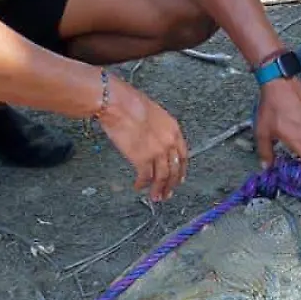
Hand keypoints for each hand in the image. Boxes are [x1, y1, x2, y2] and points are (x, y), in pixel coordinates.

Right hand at [95, 75, 188, 202]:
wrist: (118, 104)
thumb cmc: (130, 102)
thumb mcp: (153, 113)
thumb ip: (158, 129)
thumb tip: (154, 139)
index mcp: (174, 129)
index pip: (183, 155)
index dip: (181, 169)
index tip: (179, 178)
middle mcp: (169, 142)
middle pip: (175, 169)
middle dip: (171, 184)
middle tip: (167, 193)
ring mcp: (157, 151)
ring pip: (162, 177)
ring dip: (158, 189)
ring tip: (155, 196)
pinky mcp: (142, 159)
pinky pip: (145, 176)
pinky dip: (142, 184)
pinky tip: (138, 186)